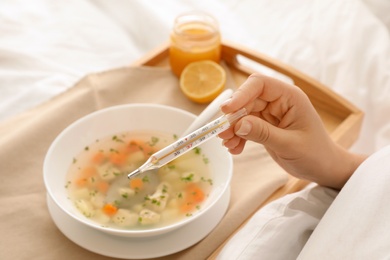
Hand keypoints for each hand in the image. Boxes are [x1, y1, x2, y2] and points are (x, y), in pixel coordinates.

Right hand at [219, 73, 365, 188]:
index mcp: (289, 97)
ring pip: (243, 114)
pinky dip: (238, 136)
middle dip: (233, 117)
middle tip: (223, 135)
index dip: (241, 94)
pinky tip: (235, 148)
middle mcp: (278, 101)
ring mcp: (270, 114)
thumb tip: (238, 124)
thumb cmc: (315, 154)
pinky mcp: (265, 126)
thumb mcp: (289, 145)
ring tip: (228, 145)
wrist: (324, 168)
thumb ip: (263, 133)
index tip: (227, 111)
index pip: (259, 84)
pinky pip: (245, 126)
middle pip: (246, 100)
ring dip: (233, 129)